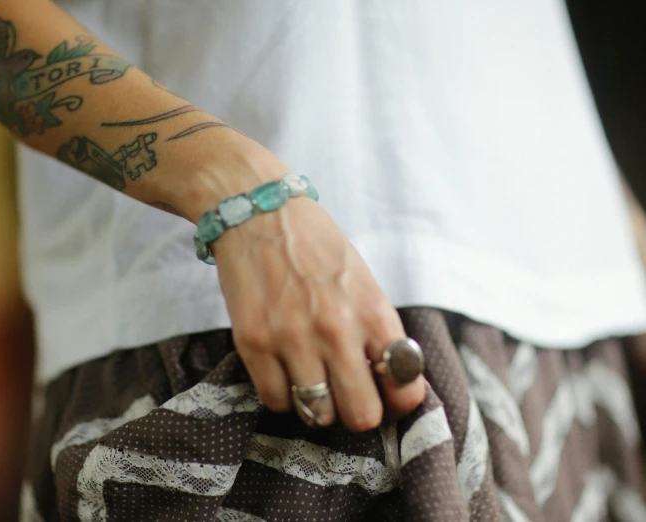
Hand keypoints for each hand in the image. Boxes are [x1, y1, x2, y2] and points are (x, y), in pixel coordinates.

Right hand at [213, 197, 426, 430]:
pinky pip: (275, 400)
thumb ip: (376, 330)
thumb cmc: (315, 245)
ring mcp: (292, 339)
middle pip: (362, 415)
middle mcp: (336, 330)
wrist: (257, 212)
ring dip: (317, 406)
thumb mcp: (363, 280)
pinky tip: (284, 370)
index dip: (398, 399)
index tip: (385, 394)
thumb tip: (390, 381)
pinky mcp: (253, 343)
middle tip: (347, 396)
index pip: (405, 387)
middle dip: (358, 412)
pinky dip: (282, 394)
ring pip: (317, 414)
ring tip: (312, 381)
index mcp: (373, 311)